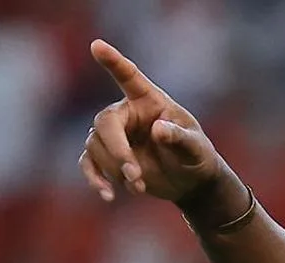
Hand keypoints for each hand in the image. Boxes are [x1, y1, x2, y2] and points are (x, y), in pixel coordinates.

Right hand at [79, 40, 224, 203]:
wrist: (190, 181)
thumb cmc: (196, 156)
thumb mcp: (197, 148)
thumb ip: (180, 138)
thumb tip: (158, 130)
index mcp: (150, 101)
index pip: (129, 77)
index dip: (113, 62)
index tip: (97, 45)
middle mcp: (127, 114)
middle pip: (105, 123)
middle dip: (118, 152)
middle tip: (135, 176)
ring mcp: (114, 136)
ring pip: (96, 146)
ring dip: (114, 170)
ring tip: (140, 188)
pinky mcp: (106, 158)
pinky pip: (88, 163)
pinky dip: (95, 179)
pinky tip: (108, 195)